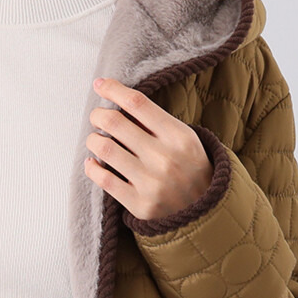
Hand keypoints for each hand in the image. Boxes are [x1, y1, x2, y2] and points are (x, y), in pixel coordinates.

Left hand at [84, 77, 213, 221]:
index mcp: (179, 136)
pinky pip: (103, 179)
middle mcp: (165, 158)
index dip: (113, 89)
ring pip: (104, 149)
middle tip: (97, 116)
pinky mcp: (139, 205)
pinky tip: (94, 163)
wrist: (205, 213)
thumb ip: (156, 122)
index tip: (100, 84)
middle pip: (115, 122)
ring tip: (96, 139)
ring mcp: (151, 183)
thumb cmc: (189, 168)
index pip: (137, 103)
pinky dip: (92, 167)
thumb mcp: (184, 140)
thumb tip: (117, 99)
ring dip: (93, 139)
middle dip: (98, 114)